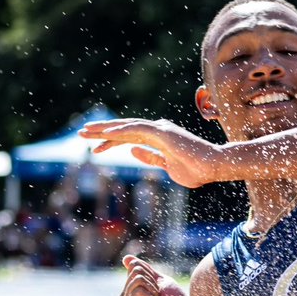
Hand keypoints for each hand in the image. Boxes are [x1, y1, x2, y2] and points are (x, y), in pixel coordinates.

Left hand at [80, 118, 222, 187]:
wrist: (214, 167)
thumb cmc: (197, 169)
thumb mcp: (167, 166)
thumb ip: (151, 158)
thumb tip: (132, 150)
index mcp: (160, 139)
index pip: (130, 138)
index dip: (112, 142)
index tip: (96, 149)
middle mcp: (158, 130)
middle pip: (125, 129)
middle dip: (102, 132)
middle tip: (82, 133)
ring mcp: (160, 129)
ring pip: (127, 126)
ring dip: (105, 129)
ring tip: (86, 132)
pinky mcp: (162, 132)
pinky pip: (136, 129)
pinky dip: (120, 131)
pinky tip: (105, 134)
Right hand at [118, 255, 204, 295]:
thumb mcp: (161, 282)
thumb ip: (145, 270)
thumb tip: (126, 258)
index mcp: (132, 290)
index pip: (136, 267)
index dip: (152, 274)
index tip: (159, 290)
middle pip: (136, 271)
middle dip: (154, 282)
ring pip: (137, 280)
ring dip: (153, 290)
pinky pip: (137, 291)